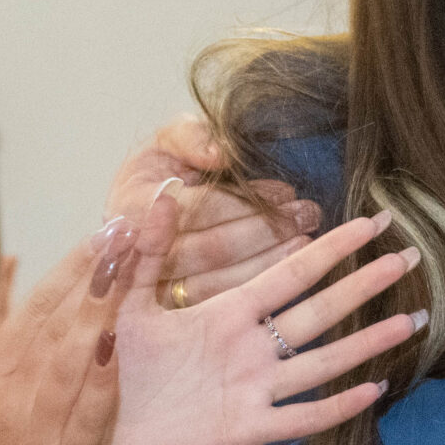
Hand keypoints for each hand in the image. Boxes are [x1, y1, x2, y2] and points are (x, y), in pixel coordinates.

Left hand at [107, 196, 423, 444]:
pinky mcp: (247, 429)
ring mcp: (256, 388)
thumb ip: (147, 254)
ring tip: (412, 319)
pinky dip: (338, 404)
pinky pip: (302, 416)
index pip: (291, 272)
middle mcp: (252, 347)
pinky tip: (375, 388)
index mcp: (229, 312)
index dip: (332, 248)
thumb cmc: (120, 366)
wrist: (103, 432)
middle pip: (321, 310)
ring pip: (324, 360)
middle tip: (410, 256)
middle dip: (365, 283)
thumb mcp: (130, 305)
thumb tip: (163, 196)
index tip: (370, 223)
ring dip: (369, 341)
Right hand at [108, 117, 321, 308]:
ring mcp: (153, 285)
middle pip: (211, 249)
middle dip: (267, 232)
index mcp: (135, 204)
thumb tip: (220, 154)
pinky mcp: (172, 307)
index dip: (247, 203)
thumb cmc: (163, 167)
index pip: (199, 209)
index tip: (286, 192)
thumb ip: (192, 137)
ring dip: (268, 263)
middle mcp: (139, 251)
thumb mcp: (169, 138)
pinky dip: (255, 288)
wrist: (140, 207)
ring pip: (216, 284)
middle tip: (309, 215)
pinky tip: (288, 274)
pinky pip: (218, 304)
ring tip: (306, 241)